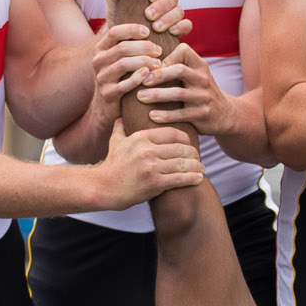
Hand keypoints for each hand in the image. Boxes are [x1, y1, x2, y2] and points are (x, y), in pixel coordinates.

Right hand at [88, 125, 203, 209]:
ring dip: (196, 167)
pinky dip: (192, 178)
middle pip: (181, 148)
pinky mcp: (155, 183)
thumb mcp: (115, 143)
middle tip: (199, 158)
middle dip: (193, 154)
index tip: (190, 145)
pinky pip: (180, 178)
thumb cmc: (111, 166)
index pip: (172, 133)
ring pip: (183, 163)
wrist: (103, 187)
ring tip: (202, 169)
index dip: (185, 139)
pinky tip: (199, 179)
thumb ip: (120, 129)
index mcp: (141, 137)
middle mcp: (147, 150)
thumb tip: (120, 118)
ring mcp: (151, 167)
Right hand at [91, 22, 165, 120]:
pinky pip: (123, 85)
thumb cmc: (121, 76)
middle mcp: (98, 61)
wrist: (107, 106)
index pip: (114, 32)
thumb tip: (149, 20)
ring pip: (123, 65)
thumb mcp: (119, 57)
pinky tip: (148, 74)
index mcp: (101, 48)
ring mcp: (102, 78)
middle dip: (143, 47)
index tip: (148, 31)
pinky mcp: (108, 94)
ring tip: (158, 63)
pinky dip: (137, 78)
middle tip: (159, 50)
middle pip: (122, 48)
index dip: (132, 29)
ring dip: (143, 62)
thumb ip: (128, 40)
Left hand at [107, 0, 188, 41]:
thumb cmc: (120, 15)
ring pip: (180, 11)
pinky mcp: (178, 29)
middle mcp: (168, 1)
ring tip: (155, 27)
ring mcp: (174, 15)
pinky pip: (187, 25)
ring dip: (168, 18)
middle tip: (148, 15)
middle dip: (162, 6)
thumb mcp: (113, 2)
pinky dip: (181, 27)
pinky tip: (170, 32)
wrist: (123, 38)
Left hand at [135, 46, 239, 138]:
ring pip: (178, 94)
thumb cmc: (200, 91)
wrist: (225, 114)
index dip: (166, 55)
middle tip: (141, 80)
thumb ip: (177, 65)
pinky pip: (181, 114)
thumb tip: (145, 56)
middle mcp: (203, 79)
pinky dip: (165, 115)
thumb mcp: (195, 74)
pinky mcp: (202, 114)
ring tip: (140, 97)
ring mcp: (204, 97)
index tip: (150, 64)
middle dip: (158, 75)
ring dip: (157, 95)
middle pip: (179, 70)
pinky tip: (152, 116)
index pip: (183, 51)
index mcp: (200, 65)